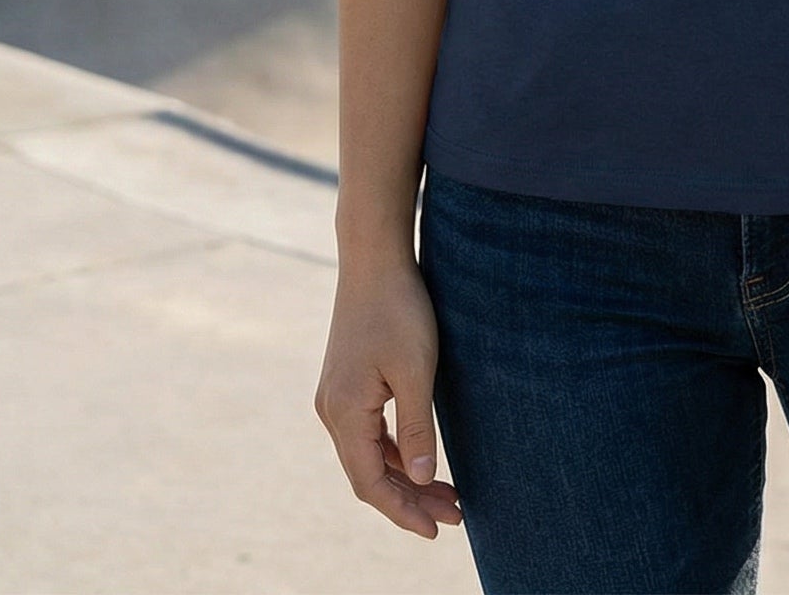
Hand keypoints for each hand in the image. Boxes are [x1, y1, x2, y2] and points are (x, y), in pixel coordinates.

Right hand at [314, 256, 464, 538]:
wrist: (374, 258)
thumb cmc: (399, 309)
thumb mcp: (415, 370)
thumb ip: (416, 427)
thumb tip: (420, 478)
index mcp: (344, 413)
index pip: (370, 483)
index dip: (403, 511)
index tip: (436, 529)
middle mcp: (332, 411)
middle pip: (369, 473)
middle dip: (411, 497)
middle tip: (456, 514)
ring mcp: (336, 396)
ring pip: (369, 454)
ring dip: (405, 475)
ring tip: (447, 493)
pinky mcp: (347, 382)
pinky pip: (369, 432)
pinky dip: (395, 450)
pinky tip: (421, 457)